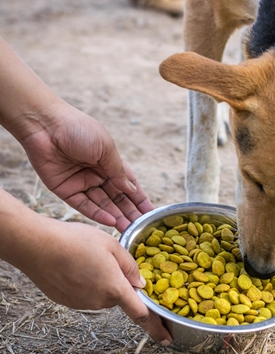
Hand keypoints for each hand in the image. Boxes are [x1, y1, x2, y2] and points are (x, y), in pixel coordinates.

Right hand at [18, 219, 171, 343]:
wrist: (38, 246)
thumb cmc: (76, 241)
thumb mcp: (112, 245)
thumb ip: (130, 266)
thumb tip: (141, 284)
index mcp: (116, 288)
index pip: (141, 314)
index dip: (156, 327)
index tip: (167, 338)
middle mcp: (100, 301)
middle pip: (118, 296)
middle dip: (117, 282)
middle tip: (103, 258)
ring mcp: (82, 304)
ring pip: (100, 294)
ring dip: (99, 281)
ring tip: (84, 258)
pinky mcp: (67, 302)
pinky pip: (84, 294)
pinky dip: (83, 283)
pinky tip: (72, 266)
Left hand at [19, 102, 152, 231]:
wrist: (45, 125)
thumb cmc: (79, 129)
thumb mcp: (106, 148)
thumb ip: (118, 171)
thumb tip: (131, 189)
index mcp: (108, 161)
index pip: (127, 183)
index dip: (138, 198)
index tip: (149, 213)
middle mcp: (95, 173)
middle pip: (115, 197)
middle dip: (128, 211)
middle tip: (140, 227)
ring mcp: (80, 182)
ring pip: (102, 204)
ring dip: (115, 216)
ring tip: (128, 228)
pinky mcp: (65, 190)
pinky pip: (84, 205)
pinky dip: (97, 214)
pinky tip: (111, 221)